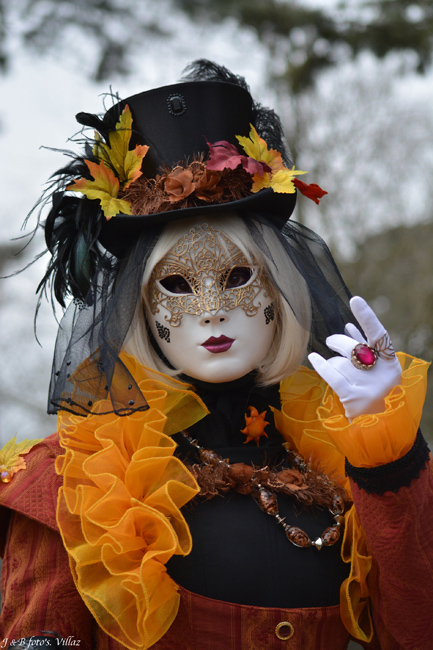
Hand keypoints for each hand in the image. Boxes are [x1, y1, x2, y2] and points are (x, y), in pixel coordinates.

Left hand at [308, 296, 401, 419]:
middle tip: (330, 341)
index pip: (379, 334)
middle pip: (353, 347)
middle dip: (338, 342)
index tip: (354, 299)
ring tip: (343, 375)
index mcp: (391, 364)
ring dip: (334, 365)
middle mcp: (383, 374)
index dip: (367, 317)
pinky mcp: (354, 398)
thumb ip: (365, 348)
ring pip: (340, 362)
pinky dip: (321, 365)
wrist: (377, 428)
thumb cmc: (373, 393)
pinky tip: (314, 358)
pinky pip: (332, 374)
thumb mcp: (376, 370)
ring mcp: (369, 387)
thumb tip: (349, 325)